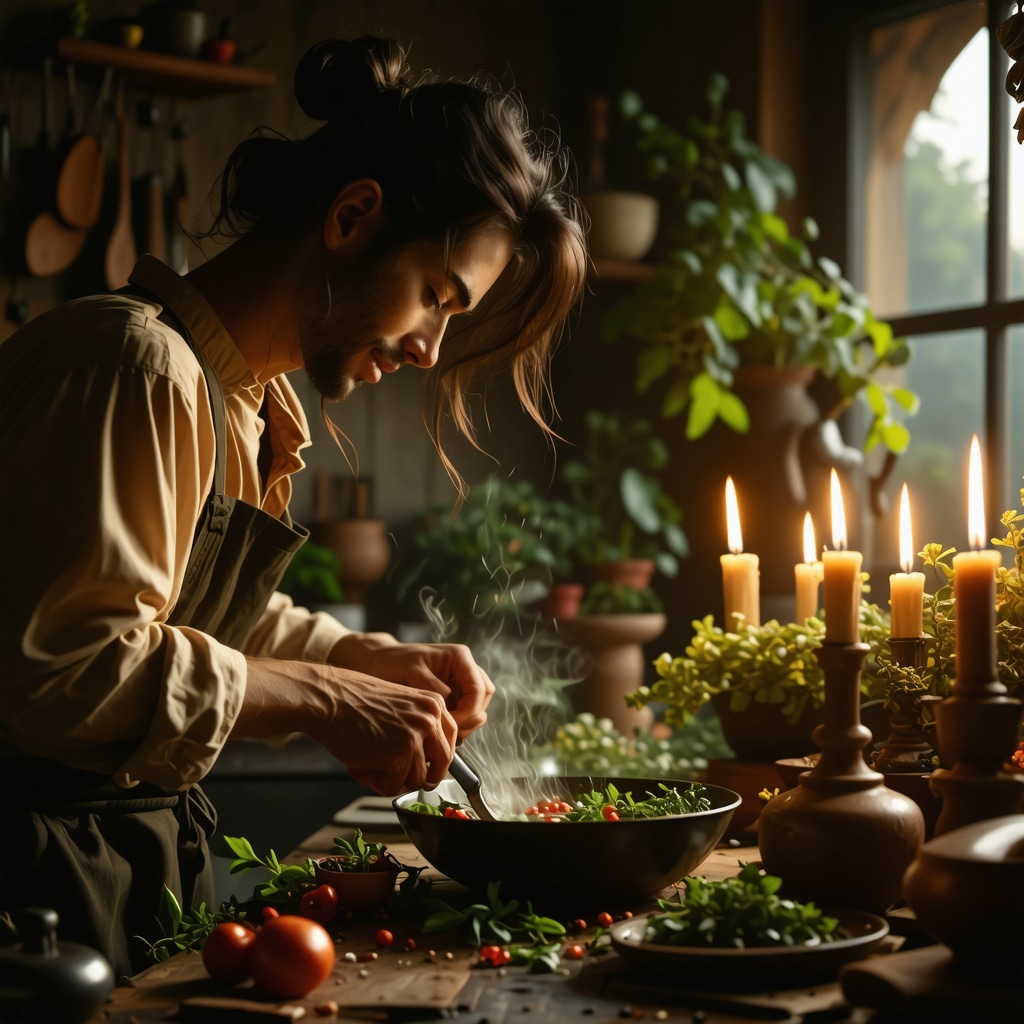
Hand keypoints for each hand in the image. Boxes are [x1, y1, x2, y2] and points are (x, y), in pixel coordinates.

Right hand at [238, 659, 458, 795]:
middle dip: (420, 775)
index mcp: (434, 703)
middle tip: (398, 775)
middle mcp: (431, 718)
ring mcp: (417, 737)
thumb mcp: (400, 705)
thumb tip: (428, 763)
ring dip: (394, 779)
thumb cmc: (354, 701)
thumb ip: (418, 727)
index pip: (450, 742)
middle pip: (441, 765)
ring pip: (418, 779)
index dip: (434, 759)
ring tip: (371, 766)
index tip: (422, 766)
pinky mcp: (400, 756)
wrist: (328, 698)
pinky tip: (363, 768)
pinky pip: (395, 786)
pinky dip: (378, 784)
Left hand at [329, 633, 494, 737]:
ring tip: (443, 733)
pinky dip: (456, 724)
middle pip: (483, 698)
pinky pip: (463, 713)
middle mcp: (464, 669)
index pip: (479, 688)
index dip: (470, 710)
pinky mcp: (451, 696)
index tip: (453, 724)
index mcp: (459, 657)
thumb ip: (433, 687)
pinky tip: (438, 731)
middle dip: (470, 718)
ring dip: (465, 723)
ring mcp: (459, 683)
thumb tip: (452, 702)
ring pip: (476, 708)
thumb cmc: (391, 663)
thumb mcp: (411, 672)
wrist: (376, 664)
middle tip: (449, 732)